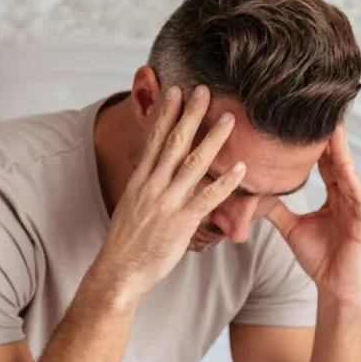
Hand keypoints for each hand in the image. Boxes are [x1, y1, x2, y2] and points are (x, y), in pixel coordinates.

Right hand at [91, 86, 245, 302]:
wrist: (119, 271)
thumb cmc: (127, 242)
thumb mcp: (131, 205)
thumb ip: (147, 186)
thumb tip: (156, 171)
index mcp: (139, 180)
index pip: (153, 139)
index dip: (165, 114)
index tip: (175, 91)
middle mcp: (152, 186)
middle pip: (173, 143)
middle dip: (189, 115)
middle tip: (203, 90)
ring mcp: (166, 203)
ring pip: (192, 165)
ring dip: (212, 140)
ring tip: (229, 120)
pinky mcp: (180, 223)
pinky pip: (206, 199)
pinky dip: (224, 183)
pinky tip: (241, 169)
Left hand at [266, 122, 360, 307]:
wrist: (336, 289)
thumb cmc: (320, 258)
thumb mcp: (291, 228)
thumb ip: (277, 209)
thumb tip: (254, 194)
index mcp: (334, 195)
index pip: (323, 162)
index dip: (314, 142)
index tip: (302, 119)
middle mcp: (348, 196)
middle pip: (337, 160)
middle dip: (330, 136)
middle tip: (321, 108)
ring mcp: (358, 207)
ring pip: (349, 172)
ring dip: (342, 150)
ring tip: (335, 127)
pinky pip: (358, 196)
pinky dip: (352, 180)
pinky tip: (346, 165)